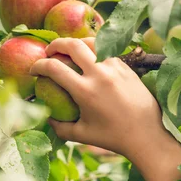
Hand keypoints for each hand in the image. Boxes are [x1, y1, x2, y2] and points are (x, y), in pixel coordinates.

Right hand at [30, 38, 180, 180]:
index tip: (34, 70)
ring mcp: (115, 68)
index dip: (39, 66)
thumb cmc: (113, 138)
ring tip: (70, 51)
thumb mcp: (83, 135)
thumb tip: (47, 116)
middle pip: (72, 45)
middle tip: (49, 51)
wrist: (147, 134)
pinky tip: (91, 60)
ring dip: (77, 43)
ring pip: (92, 42)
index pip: (54, 68)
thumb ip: (60, 127)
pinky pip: (107, 51)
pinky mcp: (127, 67)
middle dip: (56, 44)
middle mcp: (100, 75)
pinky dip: (95, 51)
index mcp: (85, 91)